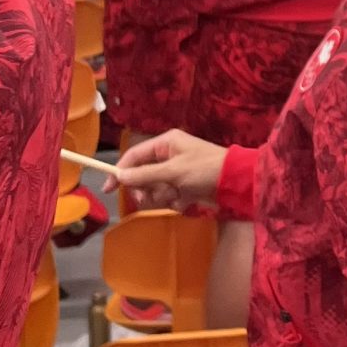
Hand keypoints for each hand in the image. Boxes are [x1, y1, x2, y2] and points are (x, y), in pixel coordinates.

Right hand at [114, 128, 228, 209]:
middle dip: (147, 189)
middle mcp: (169, 157)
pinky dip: (176, 202)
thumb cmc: (205, 169)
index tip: (109, 189)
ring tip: (178, 195)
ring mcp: (176, 173)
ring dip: (163, 196)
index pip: (134, 156)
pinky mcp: (184, 188)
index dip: (120, 171)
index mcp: (166, 144)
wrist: (237, 183)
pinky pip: (169, 198)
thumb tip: (120, 177)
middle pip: (142, 177)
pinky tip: (188, 200)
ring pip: (155, 190)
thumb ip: (146, 175)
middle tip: (152, 197)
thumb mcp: (174, 171)